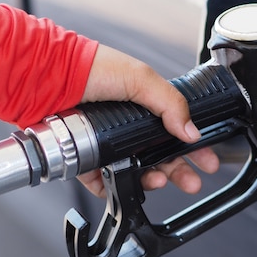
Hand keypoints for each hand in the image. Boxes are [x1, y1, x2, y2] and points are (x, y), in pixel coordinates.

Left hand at [77, 45, 218, 197]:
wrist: (48, 77)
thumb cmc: (90, 68)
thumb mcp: (140, 77)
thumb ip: (170, 103)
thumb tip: (191, 130)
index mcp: (145, 107)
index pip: (177, 132)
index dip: (194, 148)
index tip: (208, 161)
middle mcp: (129, 128)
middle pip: (161, 157)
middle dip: (180, 171)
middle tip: (191, 182)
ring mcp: (109, 145)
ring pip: (138, 172)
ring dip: (153, 180)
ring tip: (158, 180)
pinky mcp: (88, 160)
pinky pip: (105, 182)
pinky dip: (117, 189)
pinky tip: (127, 187)